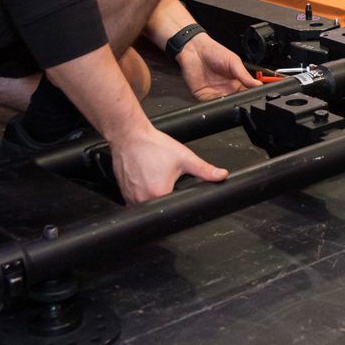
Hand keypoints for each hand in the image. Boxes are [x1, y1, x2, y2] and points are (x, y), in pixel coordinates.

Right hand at [110, 124, 226, 203]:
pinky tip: (146, 180)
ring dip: (154, 198)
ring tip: (156, 179)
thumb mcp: (184, 157)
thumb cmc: (153, 146)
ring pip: (147, 206)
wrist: (130, 136)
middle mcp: (142, 200)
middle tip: (166, 180)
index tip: (179, 191)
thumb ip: (205, 169)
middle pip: (161, 208)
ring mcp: (131, 198)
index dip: (180, 203)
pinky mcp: (124, 195)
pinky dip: (143, 195)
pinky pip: (136, 202)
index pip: (175, 209)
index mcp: (160, 193)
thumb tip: (221, 175)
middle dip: (168, 199)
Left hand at [179, 33, 258, 100]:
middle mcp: (226, 89)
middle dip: (238, 102)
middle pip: (235, 100)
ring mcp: (215, 93)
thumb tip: (258, 84)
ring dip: (227, 104)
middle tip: (241, 99)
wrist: (195, 49)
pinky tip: (219, 100)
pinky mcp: (203, 95)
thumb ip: (245, 75)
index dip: (249, 96)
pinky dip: (215, 104)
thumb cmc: (214, 51)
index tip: (253, 97)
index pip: (246, 92)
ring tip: (230, 99)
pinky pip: (210, 104)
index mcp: (236, 81)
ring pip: (223, 104)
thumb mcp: (234, 61)